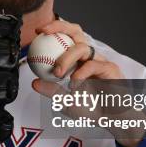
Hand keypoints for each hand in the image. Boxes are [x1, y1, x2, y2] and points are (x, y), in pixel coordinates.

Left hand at [31, 20, 145, 146]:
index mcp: (77, 59)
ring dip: (66, 58)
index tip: (37, 32)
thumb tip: (34, 83)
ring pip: (82, 48)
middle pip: (76, 31)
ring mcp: (99, 61)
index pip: (66, 38)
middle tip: (45, 33)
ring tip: (57, 73)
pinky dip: (80, 74)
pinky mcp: (110, 68)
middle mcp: (88, 56)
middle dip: (59, 27)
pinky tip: (74, 84)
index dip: (53, 30)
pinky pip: (92, 65)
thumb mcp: (65, 101)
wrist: (111, 120)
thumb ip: (52, 91)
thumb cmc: (91, 109)